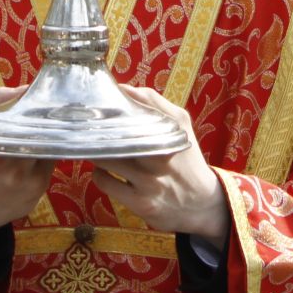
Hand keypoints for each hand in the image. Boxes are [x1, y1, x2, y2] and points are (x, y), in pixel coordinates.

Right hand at [0, 87, 54, 246]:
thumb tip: (26, 88)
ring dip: (54, 131)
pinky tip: (53, 145)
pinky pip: (53, 157)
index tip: (40, 93)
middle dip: (46, 114)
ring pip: (47, 140)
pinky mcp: (36, 185)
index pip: (10, 109)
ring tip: (59, 121)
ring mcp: (19, 174)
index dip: (30, 99)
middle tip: (56, 105)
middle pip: (33, 125)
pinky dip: (55, 148)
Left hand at [89, 88, 229, 247]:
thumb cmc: (186, 160)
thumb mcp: (181, 127)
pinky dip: (99, 174)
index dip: (115, 100)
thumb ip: (154, 103)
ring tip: (94, 146)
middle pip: (117, 132)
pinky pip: (104, 182)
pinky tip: (105, 170)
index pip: (140, 105)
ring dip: (94, 150)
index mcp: (172, 130)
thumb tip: (122, 88)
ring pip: (105, 158)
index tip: (101, 100)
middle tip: (88, 124)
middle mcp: (161, 155)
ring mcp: (150, 181)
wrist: (204, 203)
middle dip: (99, 126)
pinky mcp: (140, 203)